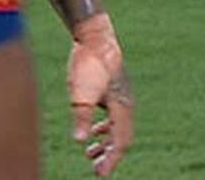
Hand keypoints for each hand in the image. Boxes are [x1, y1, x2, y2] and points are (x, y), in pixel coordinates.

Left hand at [68, 14, 133, 175]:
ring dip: (105, 143)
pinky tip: (91, 133)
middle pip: (120, 138)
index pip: (120, 142)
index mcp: (122, 109)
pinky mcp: (109, 91)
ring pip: (116, 128)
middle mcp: (125, 105)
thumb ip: (81, 117)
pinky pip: (111, 117)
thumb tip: (79, 141)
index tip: (100, 173)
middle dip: (109, 155)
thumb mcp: (81, 93)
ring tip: (91, 154)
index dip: (111, 159)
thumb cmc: (88, 64)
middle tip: (96, 170)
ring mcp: (119, 98)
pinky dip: (103, 128)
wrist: (94, 38)